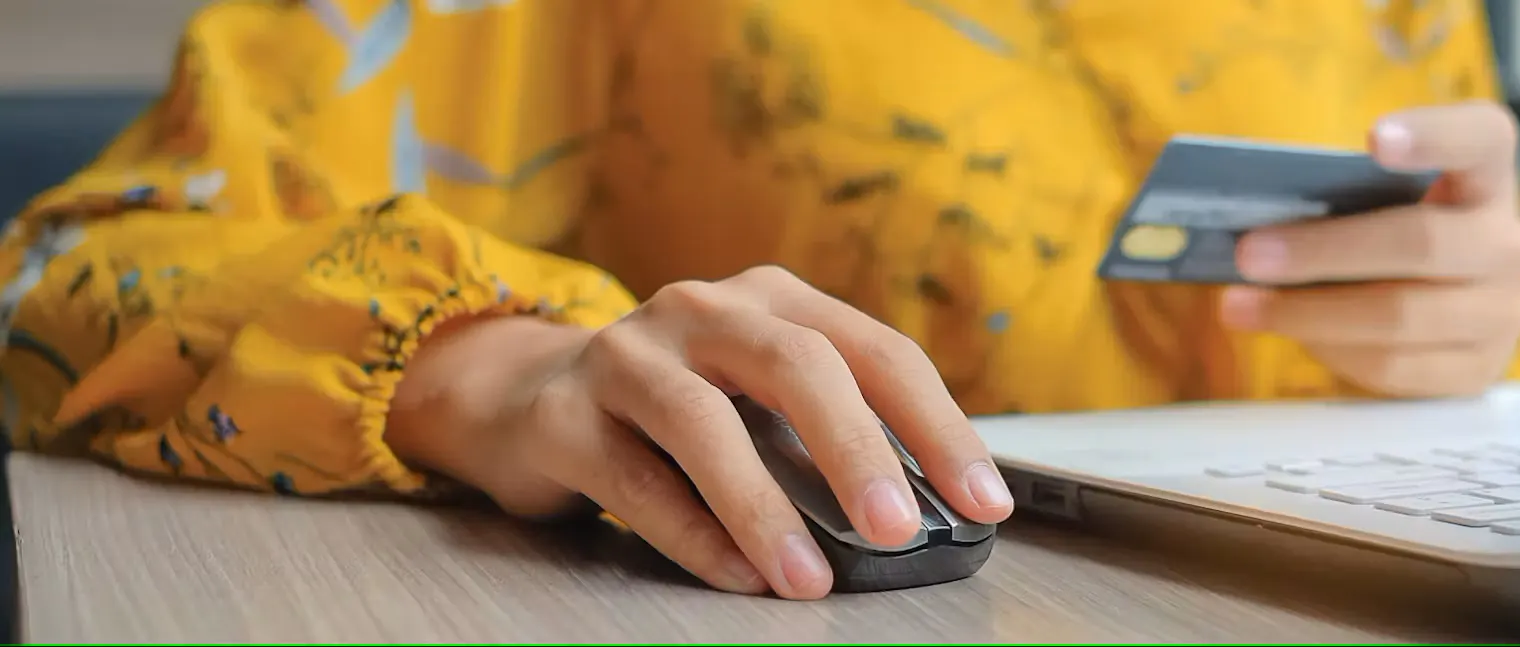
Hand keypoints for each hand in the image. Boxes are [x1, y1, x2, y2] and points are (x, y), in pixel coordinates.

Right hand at [386, 266, 1013, 599]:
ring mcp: (629, 354)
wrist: (524, 398)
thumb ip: (828, 436)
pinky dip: (692, 534)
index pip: (878, 352)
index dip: (938, 427)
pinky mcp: (563, 414)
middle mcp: (705, 309)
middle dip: (857, 449)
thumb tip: (924, 515)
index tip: (984, 501)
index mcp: (775, 301)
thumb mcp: (759, 400)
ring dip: (765, 507)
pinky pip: (635, 479)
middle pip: (797, 363)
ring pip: (704, 421)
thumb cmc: (674, 407)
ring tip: (809, 577)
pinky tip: (737, 574)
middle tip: (898, 529)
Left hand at [1223, 101, 1519, 397]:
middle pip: (1422, 242)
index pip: (1481, 138)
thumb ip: (1338, 198)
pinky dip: (1333, 351)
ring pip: (1401, 314)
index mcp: (1487, 176)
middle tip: (1250, 254)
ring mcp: (1503, 311)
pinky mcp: (1478, 370)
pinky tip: (1292, 335)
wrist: (1435, 319)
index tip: (1374, 140)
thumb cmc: (1385, 241)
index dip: (1434, 135)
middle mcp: (1508, 242)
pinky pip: (1395, 366)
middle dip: (1325, 250)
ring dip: (1308, 312)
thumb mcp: (1374, 205)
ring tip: (1241, 305)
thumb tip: (1255, 224)